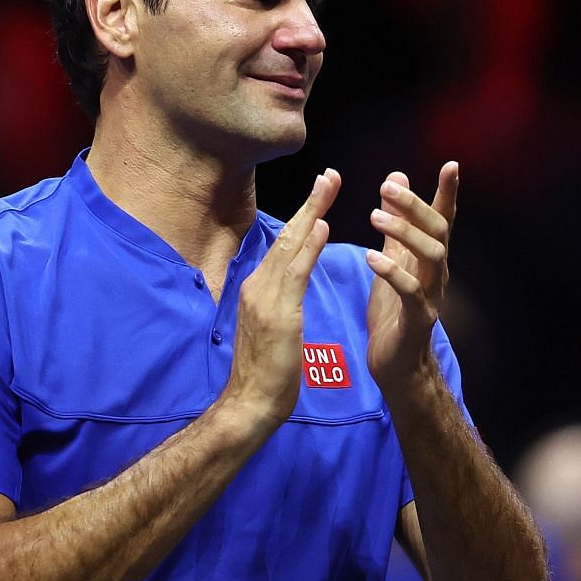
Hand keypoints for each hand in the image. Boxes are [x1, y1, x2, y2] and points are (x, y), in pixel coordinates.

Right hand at [221, 168, 337, 428]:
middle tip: (330, 174)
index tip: (321, 193)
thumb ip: (279, 303)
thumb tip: (288, 286)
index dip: (303, 218)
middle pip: (287, 236)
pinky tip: (322, 226)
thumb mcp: (273, 330)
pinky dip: (309, 247)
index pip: (284, 246)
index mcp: (258, 289)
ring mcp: (264, 297)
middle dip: (310, 203)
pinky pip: (295, 273)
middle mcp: (257, 285)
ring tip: (330, 185)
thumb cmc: (265, 375)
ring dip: (312, 213)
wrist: (249, 405)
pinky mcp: (276, 313)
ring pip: (290, 246)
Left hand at [365, 163, 456, 391]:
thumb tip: (396, 178)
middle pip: (439, 231)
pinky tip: (373, 257)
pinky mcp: (417, 318)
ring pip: (432, 257)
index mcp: (430, 258)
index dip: (448, 193)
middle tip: (387, 186)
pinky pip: (411, 291)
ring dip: (404, 233)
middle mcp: (437, 273)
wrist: (396, 364)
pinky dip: (393, 272)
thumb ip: (396, 222)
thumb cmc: (393, 310)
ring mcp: (431, 295)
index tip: (451, 164)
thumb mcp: (392, 258)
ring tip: (374, 216)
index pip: (443, 218)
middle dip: (416, 206)